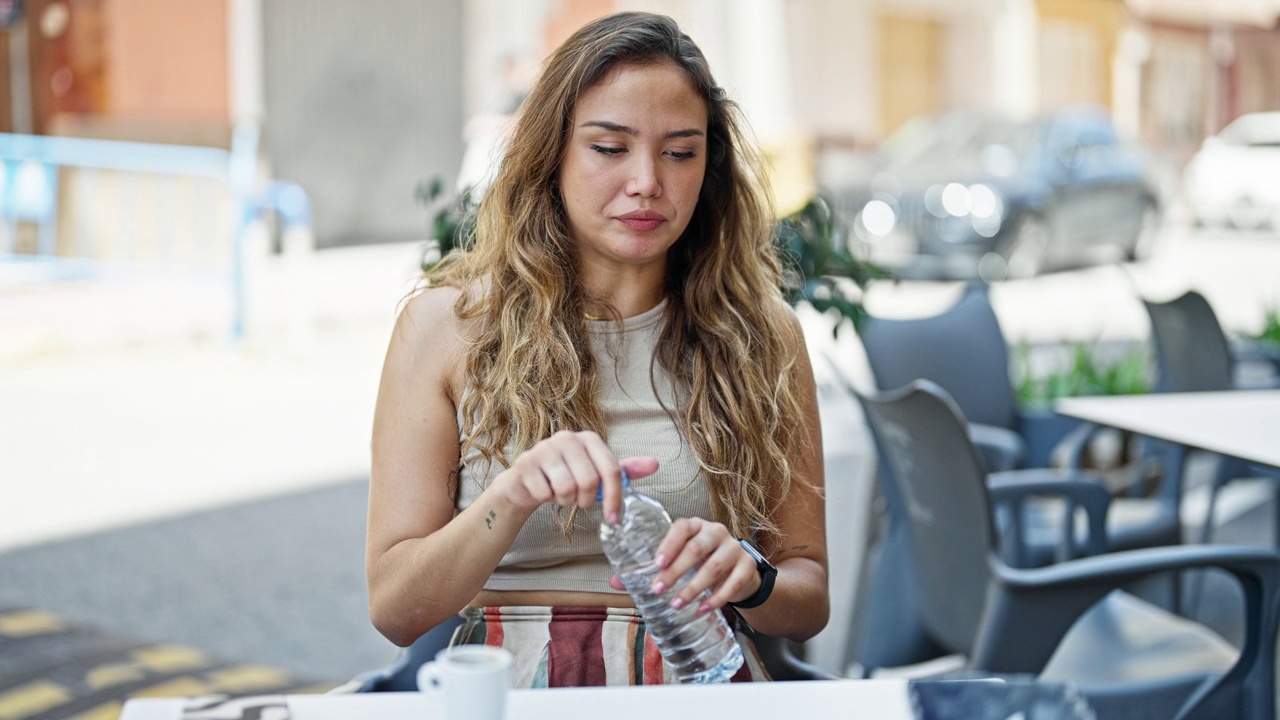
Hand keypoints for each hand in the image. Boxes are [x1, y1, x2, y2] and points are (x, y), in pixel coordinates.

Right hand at [496, 430, 657, 521]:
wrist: (526, 483)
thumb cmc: (565, 477)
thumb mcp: (596, 473)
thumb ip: (623, 470)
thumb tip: (655, 464)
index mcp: (588, 438)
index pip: (611, 469)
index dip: (615, 497)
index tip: (613, 518)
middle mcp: (567, 438)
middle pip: (589, 481)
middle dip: (586, 500)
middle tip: (579, 500)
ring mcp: (544, 448)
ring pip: (567, 488)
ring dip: (566, 501)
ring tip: (561, 494)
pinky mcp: (526, 463)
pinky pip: (545, 492)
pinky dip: (547, 499)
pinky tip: (544, 491)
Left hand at [610, 517, 760, 614]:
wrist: (739, 572)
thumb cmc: (700, 563)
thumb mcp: (678, 562)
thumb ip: (649, 569)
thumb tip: (615, 581)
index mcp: (696, 526)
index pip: (682, 527)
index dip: (669, 544)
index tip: (656, 564)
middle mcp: (716, 532)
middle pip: (696, 548)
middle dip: (676, 571)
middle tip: (658, 590)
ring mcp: (734, 548)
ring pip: (714, 566)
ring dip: (693, 587)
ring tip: (676, 604)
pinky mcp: (748, 566)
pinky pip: (733, 583)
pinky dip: (716, 598)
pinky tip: (702, 609)